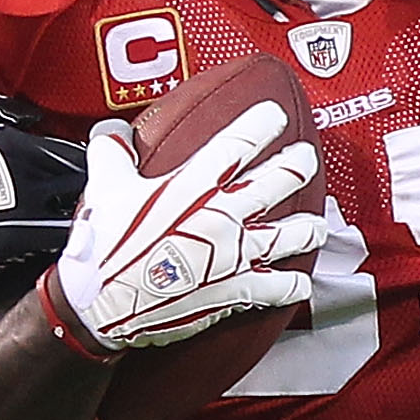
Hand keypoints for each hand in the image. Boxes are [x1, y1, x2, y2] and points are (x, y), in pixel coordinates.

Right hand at [48, 103, 323, 354]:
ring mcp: (233, 254)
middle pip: (278, 182)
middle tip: (306, 160)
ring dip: (307, 229)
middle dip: (297, 167)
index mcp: (194, 185)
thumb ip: (112, 153)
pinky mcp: (233, 290)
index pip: (239, 143)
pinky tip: (300, 283)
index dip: (262, 124)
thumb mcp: (104, 187)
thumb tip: (110, 133)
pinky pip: (275, 288)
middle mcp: (222, 215)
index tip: (275, 115)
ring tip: (317, 226)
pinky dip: (291, 286)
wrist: (102, 304)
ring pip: (287, 236)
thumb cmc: (104, 247)